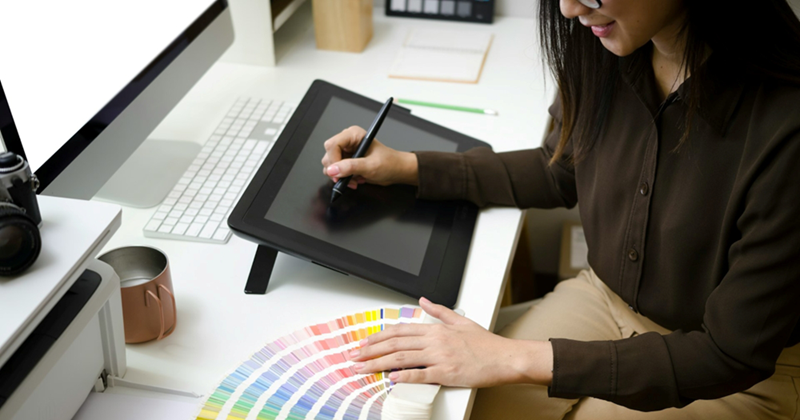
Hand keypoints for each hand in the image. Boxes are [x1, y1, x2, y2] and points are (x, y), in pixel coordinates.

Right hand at [321, 126, 418, 188]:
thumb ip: (350, 167)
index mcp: (353, 135)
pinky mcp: (346, 161)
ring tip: (355, 179)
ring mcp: (346, 152)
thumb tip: (333, 170)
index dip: (333, 160)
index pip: (332, 145)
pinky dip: (343, 179)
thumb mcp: (371, 166)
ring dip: (341, 176)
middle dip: (337, 170)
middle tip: (347, 179)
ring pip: (330, 165)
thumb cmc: (389, 163)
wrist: (396, 171)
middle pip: (328, 155)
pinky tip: (355, 179)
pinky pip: (336, 171)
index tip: (338, 173)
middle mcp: (347, 141)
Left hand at [350, 297, 553, 387]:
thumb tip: (423, 301)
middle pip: (395, 344)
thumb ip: (439, 311)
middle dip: (370, 351)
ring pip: (401, 359)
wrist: (505, 358)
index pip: (400, 331)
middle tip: (354, 357)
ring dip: (378, 364)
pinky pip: (420, 374)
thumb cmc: (486, 344)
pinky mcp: (446, 373)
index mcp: (436, 329)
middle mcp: (435, 341)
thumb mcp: (461, 321)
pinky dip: (403, 376)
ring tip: (362, 369)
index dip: (378, 337)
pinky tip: (389, 378)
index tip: (364, 343)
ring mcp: (439, 357)